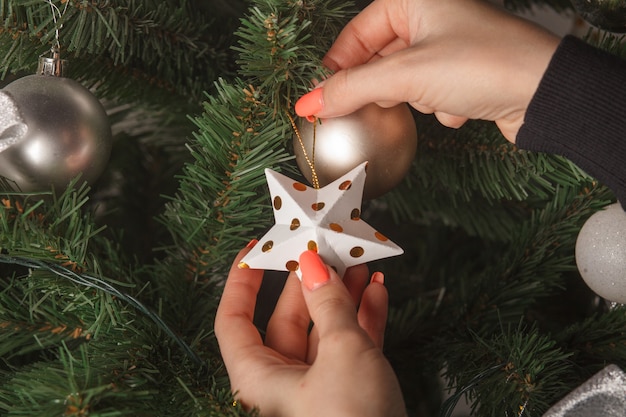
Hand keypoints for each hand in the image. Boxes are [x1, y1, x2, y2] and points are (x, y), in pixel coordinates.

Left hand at [214, 244, 406, 416]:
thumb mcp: (343, 353)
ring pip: (325, 330)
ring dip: (344, 296)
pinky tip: (377, 292)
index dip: (242, 281)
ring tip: (360, 262)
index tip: (256, 248)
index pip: (234, 320)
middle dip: (312, 281)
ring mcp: (317, 388)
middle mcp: (282, 384)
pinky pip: (350, 348)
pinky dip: (364, 320)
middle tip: (328, 246)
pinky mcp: (348, 394)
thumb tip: (313, 265)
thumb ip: (330, 304)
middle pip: (289, 318)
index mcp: (258, 379)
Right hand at [294, 0, 559, 142]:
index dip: (337, 66)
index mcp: (414, 0)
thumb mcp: (404, 75)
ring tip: (434, 99)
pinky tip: (460, 106)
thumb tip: (308, 103)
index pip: (357, 32)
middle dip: (383, 87)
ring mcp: (449, 46)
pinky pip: (430, 94)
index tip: (320, 97)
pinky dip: (438, 106)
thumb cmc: (480, 65)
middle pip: (379, 58)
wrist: (543, 94)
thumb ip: (351, 88)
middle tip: (373, 106)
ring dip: (414, 98)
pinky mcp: (463, 75)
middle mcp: (431, 17)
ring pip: (403, 80)